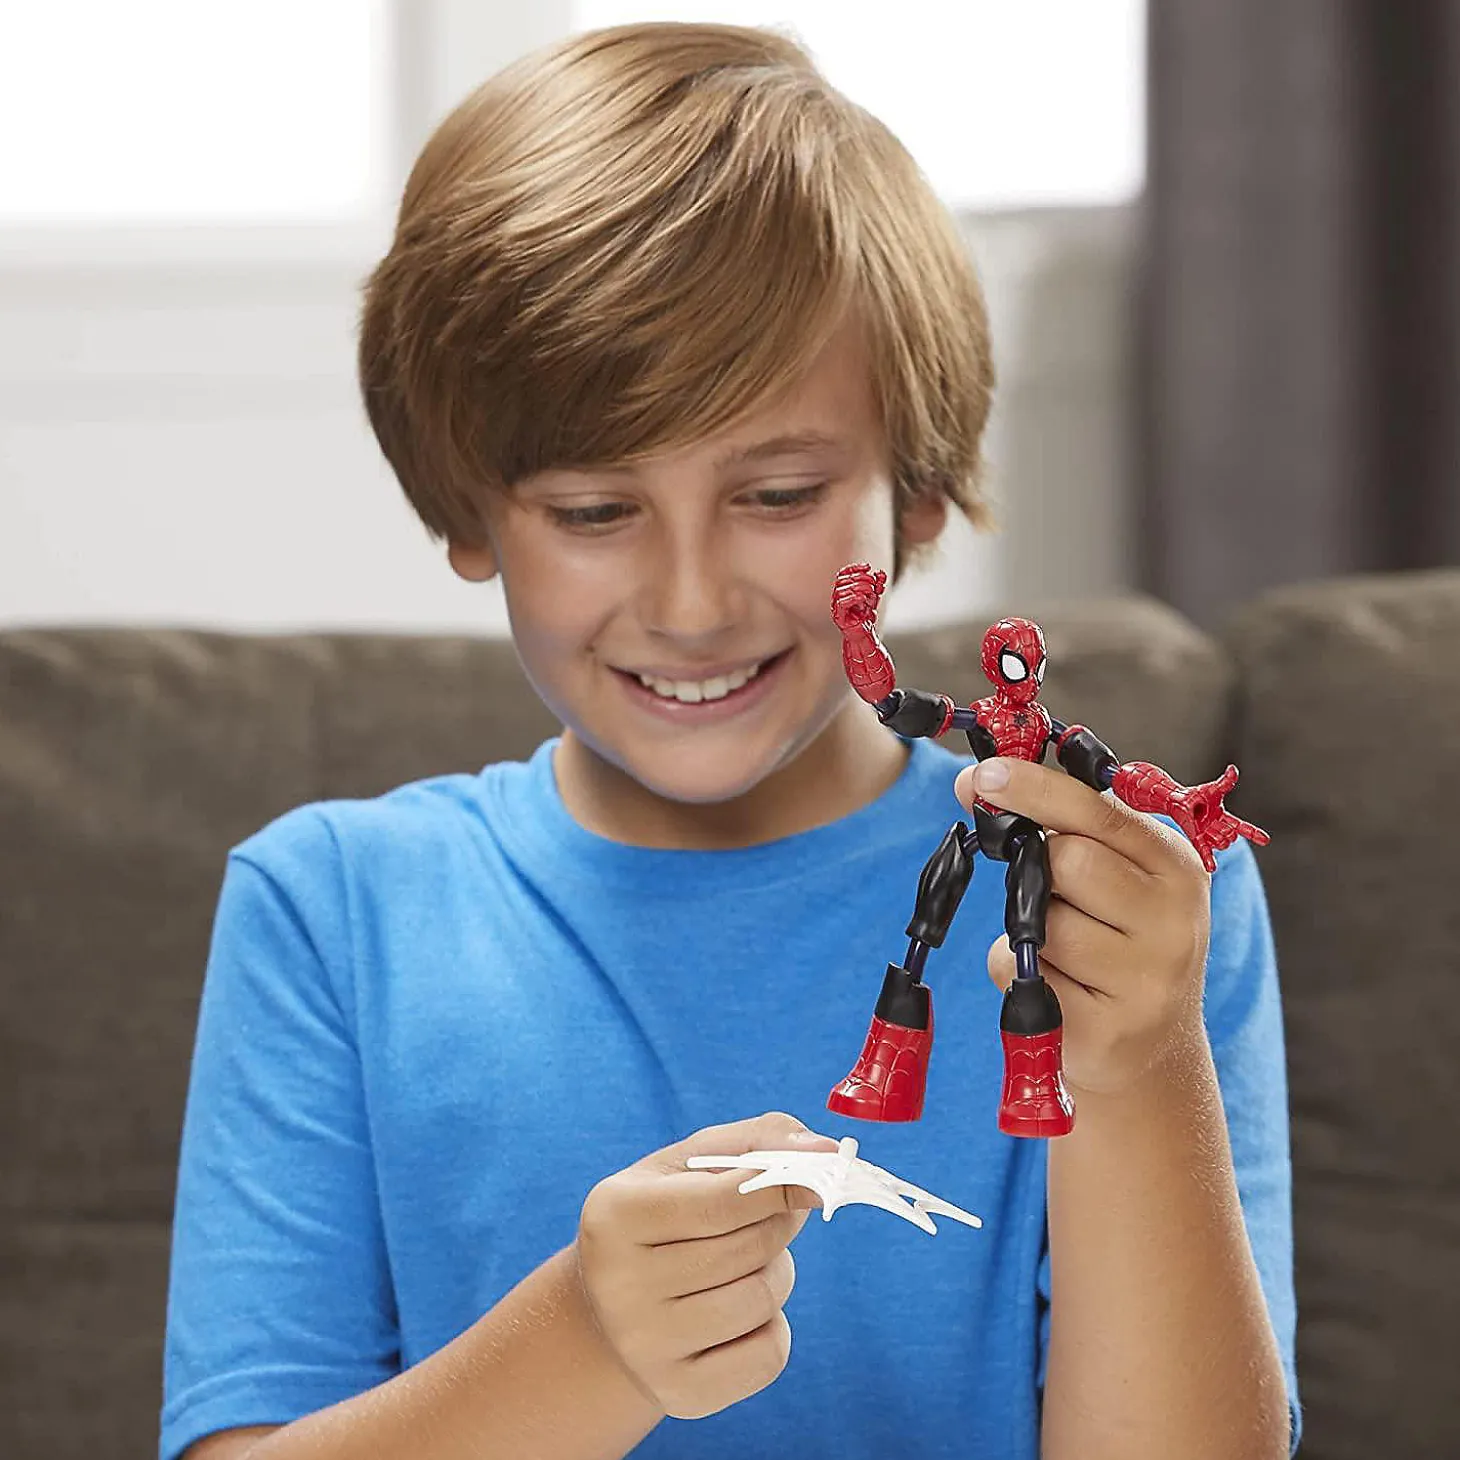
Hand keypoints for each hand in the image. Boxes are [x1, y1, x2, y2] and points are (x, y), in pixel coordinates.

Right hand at [575, 1112, 837, 1420]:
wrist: (610, 1310)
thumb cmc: (665, 1215)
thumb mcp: (690, 1163)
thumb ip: (758, 1139)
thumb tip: (823, 1151)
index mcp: (616, 1215)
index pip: (723, 1201)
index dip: (782, 1185)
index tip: (821, 1172)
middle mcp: (620, 1286)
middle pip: (749, 1250)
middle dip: (778, 1224)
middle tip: (769, 1215)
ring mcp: (646, 1348)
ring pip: (763, 1300)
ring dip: (776, 1273)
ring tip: (746, 1264)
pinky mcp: (679, 1395)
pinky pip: (770, 1356)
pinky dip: (773, 1328)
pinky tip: (740, 1314)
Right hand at [831, 563, 886, 631]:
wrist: (865, 633)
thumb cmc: (866, 615)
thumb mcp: (875, 596)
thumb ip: (878, 584)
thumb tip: (880, 572)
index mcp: (842, 590)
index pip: (843, 573)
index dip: (854, 568)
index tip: (868, 567)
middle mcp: (836, 597)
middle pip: (843, 580)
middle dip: (860, 578)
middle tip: (873, 583)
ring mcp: (836, 607)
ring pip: (842, 590)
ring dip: (859, 588)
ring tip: (871, 592)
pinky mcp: (838, 617)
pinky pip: (842, 603)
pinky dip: (853, 598)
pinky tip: (863, 598)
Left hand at [955, 758, 1212, 1096]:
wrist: (1154, 1048)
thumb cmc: (1118, 939)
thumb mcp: (1119, 875)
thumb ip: (1062, 824)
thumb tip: (976, 782)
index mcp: (1178, 866)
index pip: (1101, 814)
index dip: (1037, 789)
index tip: (985, 774)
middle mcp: (1174, 921)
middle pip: (1068, 863)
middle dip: (1037, 871)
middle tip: (1050, 893)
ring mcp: (1146, 981)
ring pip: (1042, 925)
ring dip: (1029, 929)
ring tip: (1067, 950)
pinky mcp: (1106, 1031)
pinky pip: (1022, 975)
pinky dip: (1017, 971)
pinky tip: (1057, 985)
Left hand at [1163, 764, 1269, 871]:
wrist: (1176, 800)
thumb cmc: (1195, 794)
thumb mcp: (1214, 789)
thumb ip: (1226, 782)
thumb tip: (1233, 769)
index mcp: (1224, 818)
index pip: (1243, 827)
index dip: (1254, 833)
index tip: (1266, 840)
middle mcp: (1217, 828)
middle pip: (1231, 837)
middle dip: (1226, 831)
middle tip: (1214, 822)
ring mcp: (1207, 835)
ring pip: (1222, 843)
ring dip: (1217, 836)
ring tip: (1207, 827)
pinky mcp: (1196, 837)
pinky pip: (1204, 850)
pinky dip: (1208, 859)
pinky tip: (1212, 869)